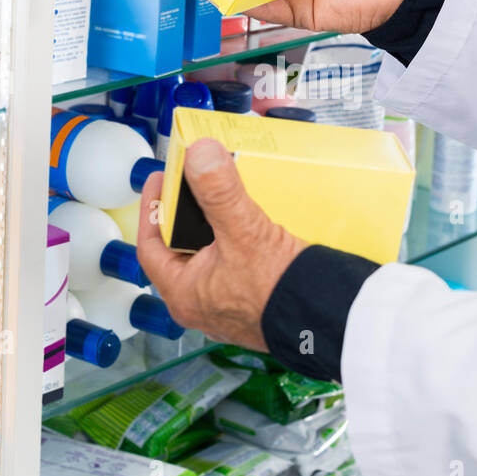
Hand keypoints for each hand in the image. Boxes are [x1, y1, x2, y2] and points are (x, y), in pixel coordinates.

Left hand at [136, 139, 306, 350]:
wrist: (326, 322)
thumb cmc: (278, 293)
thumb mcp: (244, 233)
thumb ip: (219, 192)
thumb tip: (200, 154)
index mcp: (183, 294)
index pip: (150, 245)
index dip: (152, 208)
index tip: (161, 181)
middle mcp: (200, 306)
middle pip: (180, 251)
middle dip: (185, 217)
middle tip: (194, 187)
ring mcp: (227, 308)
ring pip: (209, 260)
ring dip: (215, 231)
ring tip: (225, 202)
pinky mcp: (252, 305)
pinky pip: (235, 269)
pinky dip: (238, 246)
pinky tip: (254, 230)